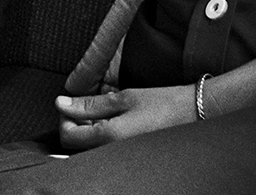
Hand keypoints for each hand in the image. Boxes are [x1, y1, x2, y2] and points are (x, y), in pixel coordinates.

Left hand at [54, 84, 197, 149]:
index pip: (68, 137)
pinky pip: (104, 150)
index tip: (71, 104)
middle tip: (88, 105)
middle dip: (76, 124)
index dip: (65, 119)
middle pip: (76, 146)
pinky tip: (116, 123)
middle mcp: (112, 153)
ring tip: (105, 112)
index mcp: (110, 137)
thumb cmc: (163, 103)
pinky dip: (102, 136)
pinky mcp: (127, 158)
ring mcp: (120, 158)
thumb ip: (90, 104)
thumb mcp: (124, 97)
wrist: (193, 114)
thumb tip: (62, 103)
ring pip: (89, 148)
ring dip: (89, 130)